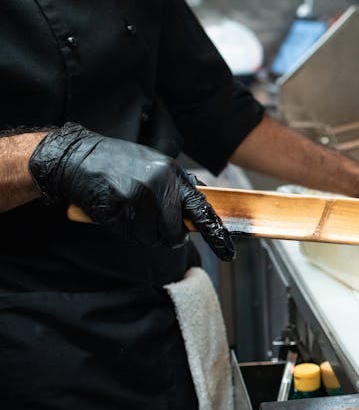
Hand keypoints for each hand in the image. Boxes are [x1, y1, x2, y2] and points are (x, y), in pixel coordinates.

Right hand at [28, 122, 234, 260]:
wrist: (79, 156)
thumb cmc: (121, 162)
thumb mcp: (157, 165)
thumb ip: (180, 186)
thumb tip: (202, 204)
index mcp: (173, 176)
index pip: (202, 211)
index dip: (217, 235)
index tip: (228, 253)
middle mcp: (158, 188)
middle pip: (175, 234)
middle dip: (167, 236)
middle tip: (153, 223)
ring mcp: (137, 200)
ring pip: (151, 239)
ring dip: (143, 233)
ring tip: (131, 210)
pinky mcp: (117, 212)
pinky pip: (130, 236)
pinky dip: (125, 230)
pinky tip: (118, 211)